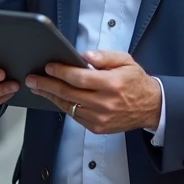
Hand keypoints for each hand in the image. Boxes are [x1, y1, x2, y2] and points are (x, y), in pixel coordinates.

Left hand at [25, 50, 160, 134]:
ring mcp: (100, 118)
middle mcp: (105, 103)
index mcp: (112, 84)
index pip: (80, 78)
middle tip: (32, 78)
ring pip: (68, 106)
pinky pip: (75, 115)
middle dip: (47, 85)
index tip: (48, 67)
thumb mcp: (125, 61)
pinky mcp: (98, 127)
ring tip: (38, 87)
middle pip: (69, 93)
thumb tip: (84, 56)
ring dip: (51, 96)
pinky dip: (64, 105)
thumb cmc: (136, 82)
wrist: (151, 107)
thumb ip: (104, 56)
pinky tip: (55, 97)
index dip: (61, 72)